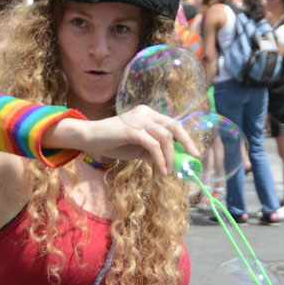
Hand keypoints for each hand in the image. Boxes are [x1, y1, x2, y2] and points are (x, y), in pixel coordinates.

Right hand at [65, 106, 201, 175]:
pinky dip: (160, 159)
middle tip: (193, 158)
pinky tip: (162, 170)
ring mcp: (139, 119)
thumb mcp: (138, 148)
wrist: (90, 138)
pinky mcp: (131, 129)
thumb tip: (172, 163)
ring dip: (170, 157)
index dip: (185, 138)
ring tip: (169, 171)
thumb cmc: (113, 142)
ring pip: (165, 137)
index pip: (173, 124)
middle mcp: (146, 113)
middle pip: (174, 126)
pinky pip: (152, 145)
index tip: (193, 153)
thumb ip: (154, 152)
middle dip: (186, 143)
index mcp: (149, 114)